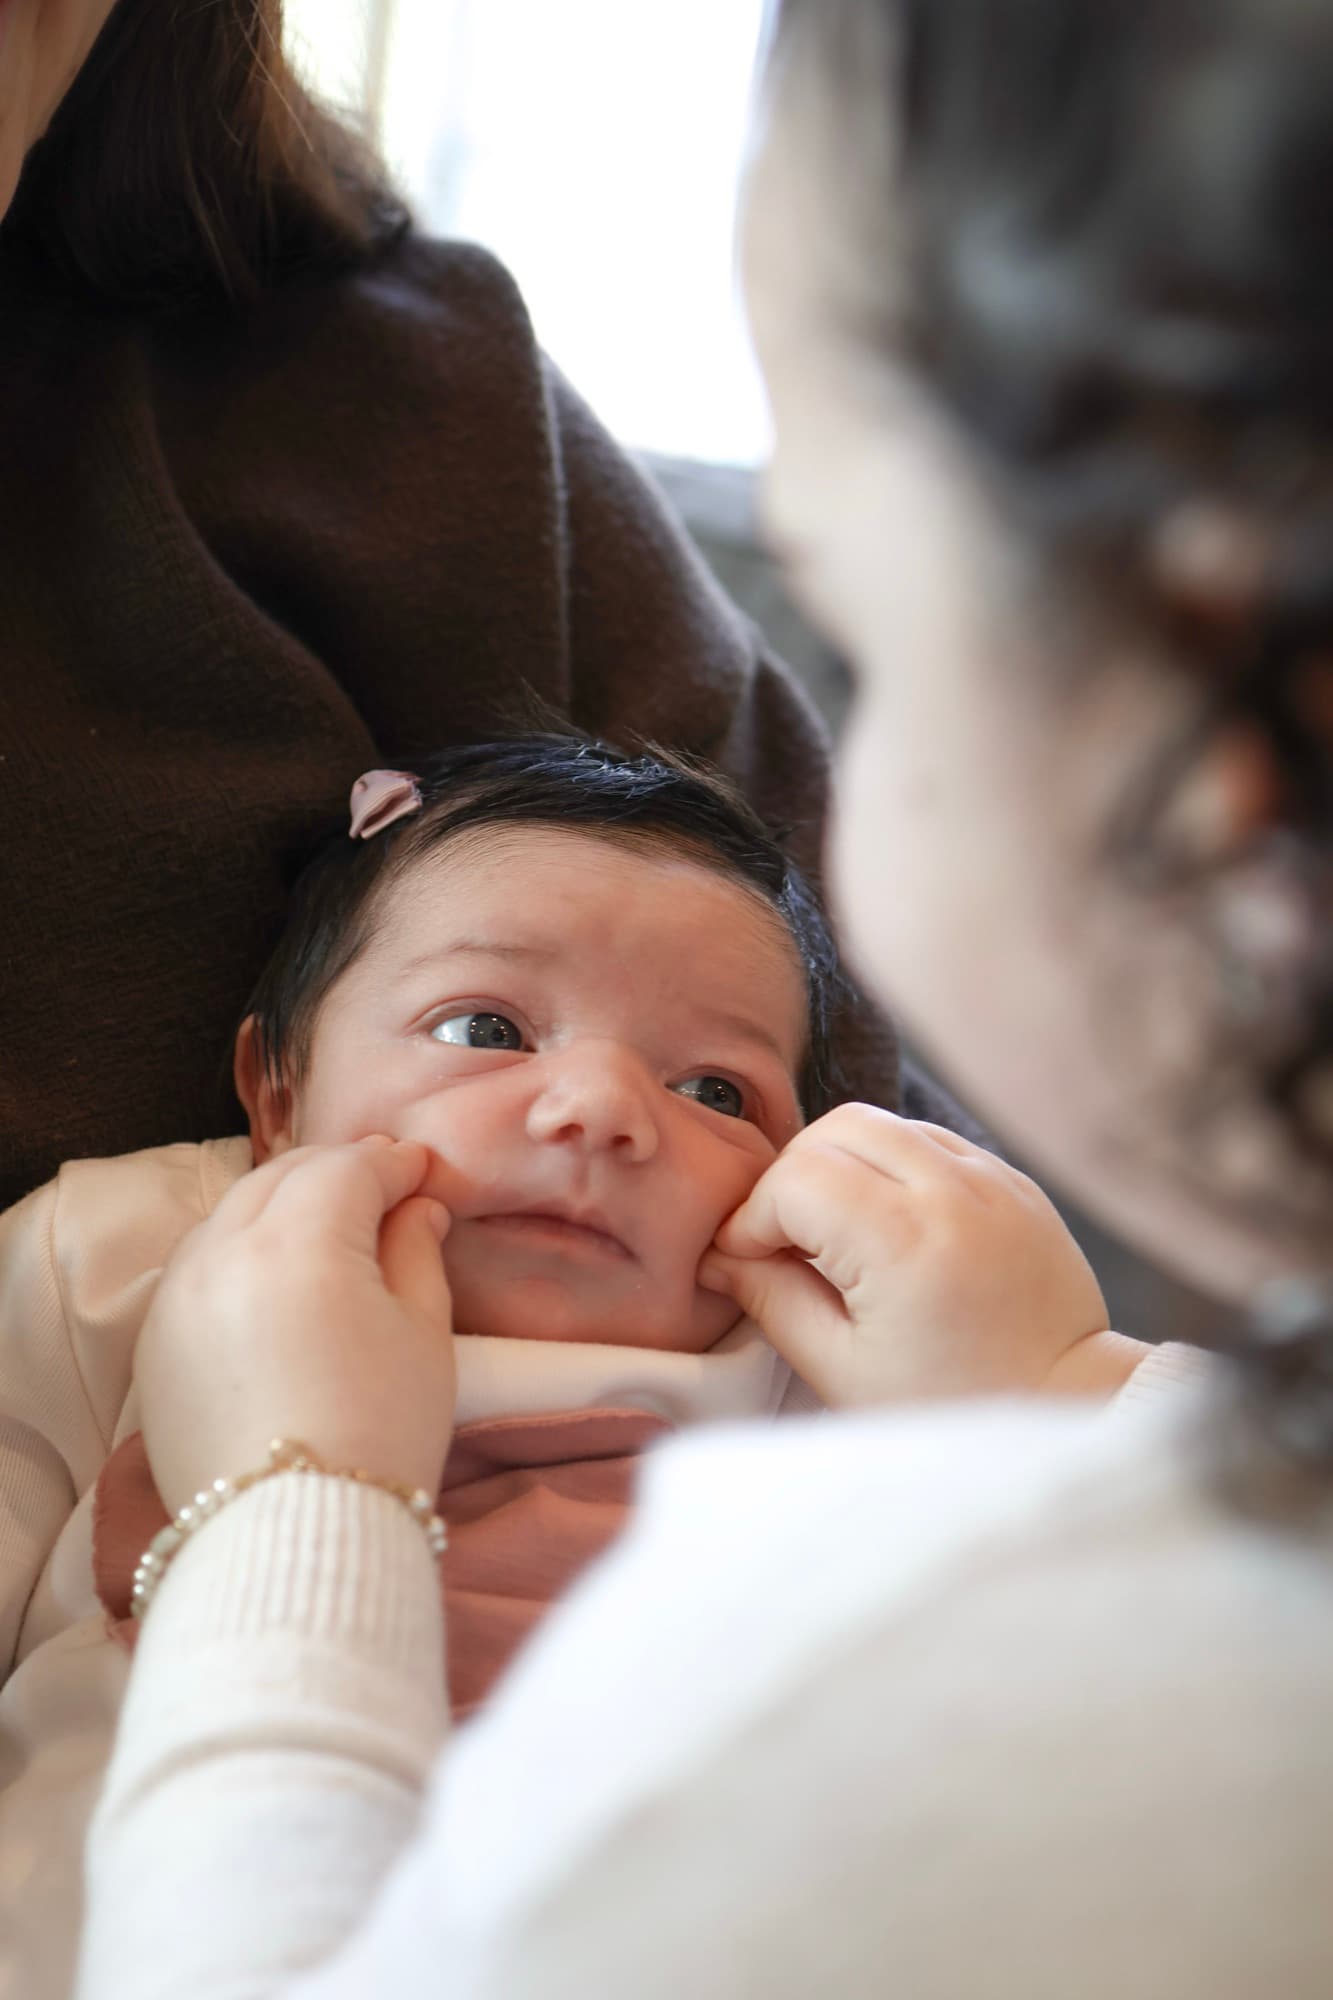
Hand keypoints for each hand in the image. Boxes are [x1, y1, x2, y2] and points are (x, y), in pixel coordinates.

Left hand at [136, 1137, 456, 1515]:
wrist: (291, 1542)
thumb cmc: (379, 1433)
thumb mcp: (423, 1337)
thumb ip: (416, 1253)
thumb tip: (415, 1207)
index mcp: (300, 1242)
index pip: (349, 1170)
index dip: (394, 1163)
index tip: (423, 1169)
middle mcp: (224, 1251)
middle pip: (283, 1177)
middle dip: (336, 1172)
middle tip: (382, 1184)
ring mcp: (177, 1295)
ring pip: (232, 1213)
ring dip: (282, 1203)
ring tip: (327, 1224)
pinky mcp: (154, 1340)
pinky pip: (197, 1264)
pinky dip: (238, 1247)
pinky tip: (272, 1272)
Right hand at [701, 1104, 1113, 1406]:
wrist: (1066, 1405)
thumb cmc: (950, 1405)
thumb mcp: (841, 1369)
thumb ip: (771, 1300)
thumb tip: (721, 1255)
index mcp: (904, 1242)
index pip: (795, 1177)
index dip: (754, 1217)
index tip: (749, 1261)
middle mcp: (951, 1191)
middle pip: (834, 1128)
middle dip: (792, 1178)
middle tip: (787, 1241)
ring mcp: (989, 1177)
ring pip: (881, 1122)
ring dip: (840, 1163)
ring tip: (837, 1232)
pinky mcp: (1011, 1179)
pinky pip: (928, 1139)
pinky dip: (890, 1166)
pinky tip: (887, 1223)